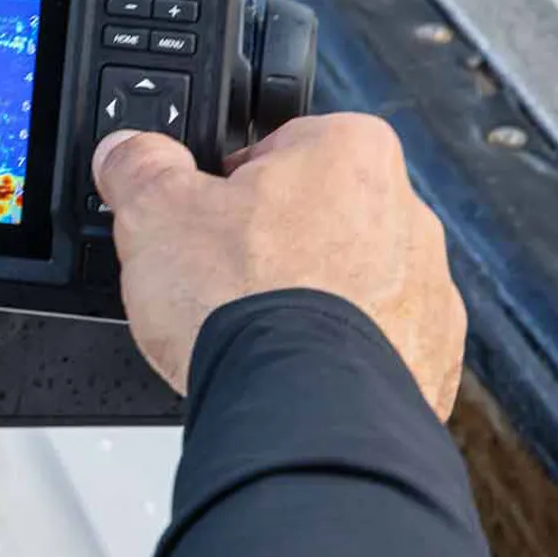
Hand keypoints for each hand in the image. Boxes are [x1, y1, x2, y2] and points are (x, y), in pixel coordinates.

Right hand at [91, 114, 465, 419]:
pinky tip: (287, 369)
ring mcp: (425, 291)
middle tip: (217, 277)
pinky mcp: (429, 359)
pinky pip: (371, 345)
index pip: (273, 145)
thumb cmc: (244, 302)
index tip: (199, 216)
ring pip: (346, 280)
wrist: (298, 410)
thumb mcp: (154, 209)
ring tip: (250, 332)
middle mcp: (405, 213)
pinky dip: (331, 356)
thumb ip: (139, 165)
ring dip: (303, 299)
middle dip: (266, 241)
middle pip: (313, 213)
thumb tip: (128, 153)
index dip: (223, 183)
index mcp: (349, 151)